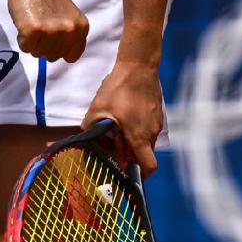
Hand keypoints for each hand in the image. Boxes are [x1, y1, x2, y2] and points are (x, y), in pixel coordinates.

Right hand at [6, 0, 88, 62]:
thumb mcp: (69, 17)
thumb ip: (70, 36)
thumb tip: (60, 55)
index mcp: (81, 28)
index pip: (72, 56)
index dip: (60, 50)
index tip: (54, 40)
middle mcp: (69, 31)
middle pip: (54, 57)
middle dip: (45, 46)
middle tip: (41, 28)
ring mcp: (51, 31)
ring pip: (39, 54)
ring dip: (33, 43)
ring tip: (34, 25)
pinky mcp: (33, 30)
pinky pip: (26, 48)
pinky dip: (23, 40)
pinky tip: (25, 26)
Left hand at [83, 61, 164, 176]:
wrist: (138, 65)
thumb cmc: (119, 89)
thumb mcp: (98, 109)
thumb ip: (91, 127)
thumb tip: (84, 138)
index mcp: (139, 137)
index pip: (148, 166)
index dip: (140, 176)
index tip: (128, 174)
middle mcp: (152, 132)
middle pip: (145, 154)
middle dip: (131, 154)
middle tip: (116, 145)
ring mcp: (156, 122)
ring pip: (146, 140)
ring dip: (134, 140)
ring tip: (119, 127)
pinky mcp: (157, 112)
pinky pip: (148, 127)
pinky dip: (138, 128)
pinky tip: (126, 115)